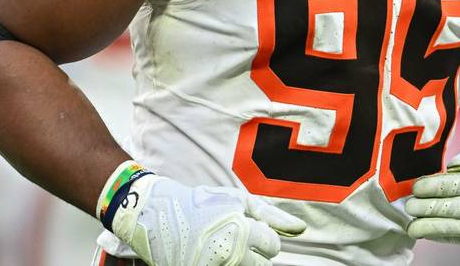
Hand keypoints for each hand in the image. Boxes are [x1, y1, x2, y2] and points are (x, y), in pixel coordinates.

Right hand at [111, 174, 307, 265]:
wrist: (158, 214)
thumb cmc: (202, 203)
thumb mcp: (238, 200)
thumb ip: (272, 216)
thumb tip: (301, 229)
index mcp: (242, 230)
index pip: (272, 248)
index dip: (264, 238)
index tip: (249, 230)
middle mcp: (229, 253)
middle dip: (255, 254)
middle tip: (236, 240)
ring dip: (240, 261)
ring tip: (224, 247)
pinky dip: (225, 265)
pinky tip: (215, 255)